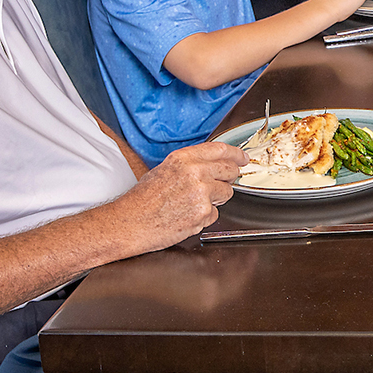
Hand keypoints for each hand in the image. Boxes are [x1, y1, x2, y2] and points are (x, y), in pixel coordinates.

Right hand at [125, 141, 249, 247]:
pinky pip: (215, 213)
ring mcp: (201, 193)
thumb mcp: (164, 170)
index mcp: (184, 158)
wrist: (129, 223)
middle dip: (229, 178)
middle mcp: (195, 173)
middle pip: (230, 171)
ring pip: (227, 193)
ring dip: (216, 199)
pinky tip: (187, 216)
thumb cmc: (141, 200)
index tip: (242, 158)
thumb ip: (189, 165)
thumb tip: (210, 165)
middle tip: (220, 184)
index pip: (221, 150)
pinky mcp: (203, 213)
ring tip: (192, 204)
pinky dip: (205, 217)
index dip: (236, 154)